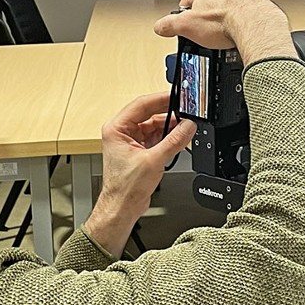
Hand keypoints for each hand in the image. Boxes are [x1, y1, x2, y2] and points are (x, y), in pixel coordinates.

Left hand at [83, 92, 196, 255]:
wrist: (122, 208)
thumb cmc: (124, 188)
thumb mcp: (153, 161)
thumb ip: (174, 141)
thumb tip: (188, 126)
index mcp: (116, 128)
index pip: (141, 105)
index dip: (161, 99)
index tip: (177, 96)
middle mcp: (122, 132)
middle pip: (149, 114)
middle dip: (169, 114)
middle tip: (186, 112)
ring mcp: (131, 141)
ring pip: (155, 126)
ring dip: (170, 128)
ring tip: (185, 128)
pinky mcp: (139, 151)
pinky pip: (157, 137)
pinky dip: (169, 138)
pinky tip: (179, 139)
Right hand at [153, 0, 295, 63]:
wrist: (255, 25)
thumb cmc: (225, 21)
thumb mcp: (186, 27)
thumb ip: (169, 25)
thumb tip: (160, 27)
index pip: (186, 1)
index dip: (183, 17)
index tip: (184, 26)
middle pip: (208, 5)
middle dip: (206, 19)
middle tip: (205, 35)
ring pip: (226, 9)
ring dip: (224, 22)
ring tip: (223, 37)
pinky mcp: (254, 6)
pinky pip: (243, 16)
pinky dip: (240, 25)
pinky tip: (238, 36)